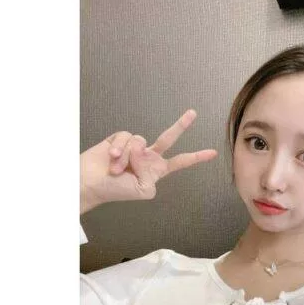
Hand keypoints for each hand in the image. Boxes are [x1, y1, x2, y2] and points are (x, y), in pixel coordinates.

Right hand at [80, 110, 216, 212]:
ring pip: (140, 141)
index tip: (212, 153)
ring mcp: (134, 147)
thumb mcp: (143, 191)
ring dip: (127, 157)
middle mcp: (148, 156)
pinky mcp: (120, 138)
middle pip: (168, 138)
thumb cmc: (114, 190)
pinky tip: (111, 157)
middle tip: (193, 113)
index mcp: (156, 170)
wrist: (91, 183)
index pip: (179, 162)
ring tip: (116, 168)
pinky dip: (119, 148)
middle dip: (181, 125)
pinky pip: (127, 136)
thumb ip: (152, 174)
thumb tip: (143, 150)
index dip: (196, 158)